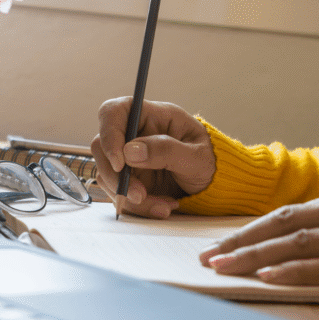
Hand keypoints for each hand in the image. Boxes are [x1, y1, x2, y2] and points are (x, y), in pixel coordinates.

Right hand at [91, 98, 215, 218]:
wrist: (216, 186)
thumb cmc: (212, 163)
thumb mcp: (197, 157)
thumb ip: (166, 150)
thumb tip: (130, 151)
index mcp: (152, 116)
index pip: (114, 112)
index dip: (109, 134)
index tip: (120, 163)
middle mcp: (135, 135)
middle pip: (101, 147)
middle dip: (116, 176)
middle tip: (140, 195)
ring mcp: (130, 160)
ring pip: (107, 175)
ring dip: (130, 197)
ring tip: (164, 206)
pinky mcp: (130, 181)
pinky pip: (119, 195)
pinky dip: (138, 207)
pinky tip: (163, 207)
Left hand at [199, 182, 318, 287]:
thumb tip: (299, 232)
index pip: (287, 213)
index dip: (250, 230)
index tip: (221, 244)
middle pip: (283, 224)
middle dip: (242, 242)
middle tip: (209, 257)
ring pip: (298, 243)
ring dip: (257, 257)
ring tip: (226, 267)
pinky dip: (295, 272)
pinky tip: (270, 277)